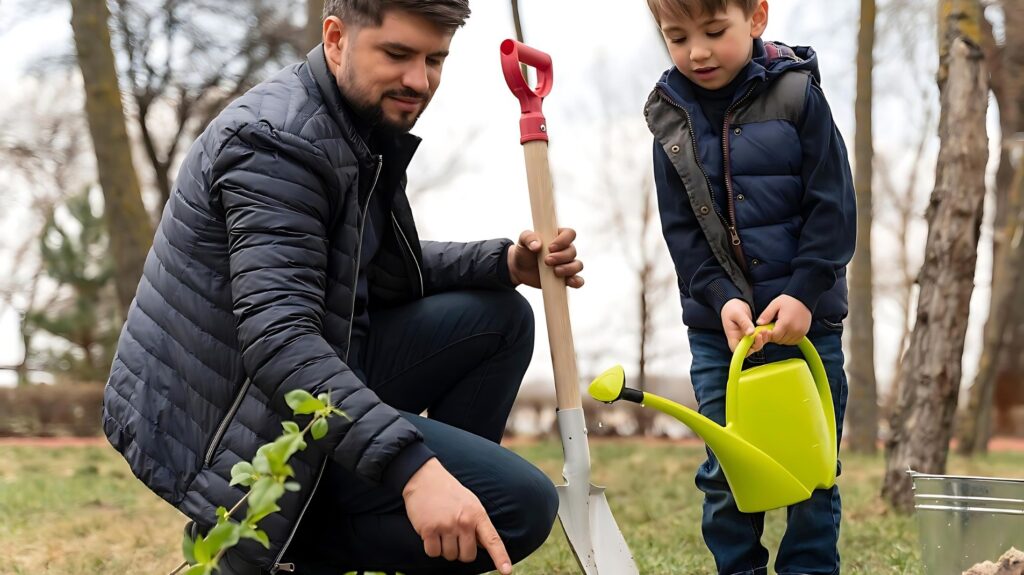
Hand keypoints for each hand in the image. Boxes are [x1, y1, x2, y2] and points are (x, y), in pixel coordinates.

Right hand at [402, 458, 512, 574]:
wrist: (424, 478)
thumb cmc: (449, 493)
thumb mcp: (470, 503)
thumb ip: (477, 524)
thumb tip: (482, 547)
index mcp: (477, 514)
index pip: (492, 540)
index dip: (500, 557)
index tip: (506, 571)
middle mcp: (464, 521)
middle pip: (467, 556)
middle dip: (460, 551)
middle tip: (453, 535)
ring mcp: (446, 526)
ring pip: (449, 556)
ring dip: (444, 548)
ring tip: (441, 528)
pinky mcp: (429, 529)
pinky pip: (433, 553)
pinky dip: (431, 547)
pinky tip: (430, 532)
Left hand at [507, 228, 583, 288]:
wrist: (519, 268)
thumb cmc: (524, 251)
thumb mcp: (523, 240)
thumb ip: (528, 237)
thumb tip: (537, 245)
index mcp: (558, 237)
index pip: (570, 234)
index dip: (563, 240)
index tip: (550, 248)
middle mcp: (565, 250)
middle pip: (573, 251)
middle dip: (561, 257)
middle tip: (546, 261)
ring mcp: (566, 264)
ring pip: (577, 265)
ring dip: (568, 269)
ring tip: (555, 271)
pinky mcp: (565, 278)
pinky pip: (578, 280)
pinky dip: (577, 281)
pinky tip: (570, 282)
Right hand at [721, 299, 765, 353]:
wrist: (734, 304)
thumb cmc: (732, 309)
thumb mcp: (737, 314)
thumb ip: (744, 323)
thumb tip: (751, 333)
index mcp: (733, 337)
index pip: (737, 350)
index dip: (746, 350)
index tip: (754, 339)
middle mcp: (739, 340)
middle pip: (749, 350)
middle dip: (757, 344)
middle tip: (762, 333)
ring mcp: (746, 338)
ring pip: (755, 346)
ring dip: (762, 340)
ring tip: (766, 330)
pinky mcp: (752, 335)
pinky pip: (759, 340)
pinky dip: (764, 337)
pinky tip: (767, 330)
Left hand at [756, 295, 811, 344]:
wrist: (803, 298)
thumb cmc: (788, 301)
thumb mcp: (774, 305)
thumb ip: (766, 315)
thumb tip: (759, 324)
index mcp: (786, 323)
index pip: (774, 337)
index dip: (769, 334)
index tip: (767, 328)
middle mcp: (794, 330)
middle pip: (779, 340)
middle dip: (774, 336)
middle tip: (773, 327)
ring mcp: (800, 332)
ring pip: (786, 342)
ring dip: (781, 338)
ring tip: (780, 327)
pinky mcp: (804, 333)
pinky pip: (794, 341)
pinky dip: (789, 339)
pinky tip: (786, 330)